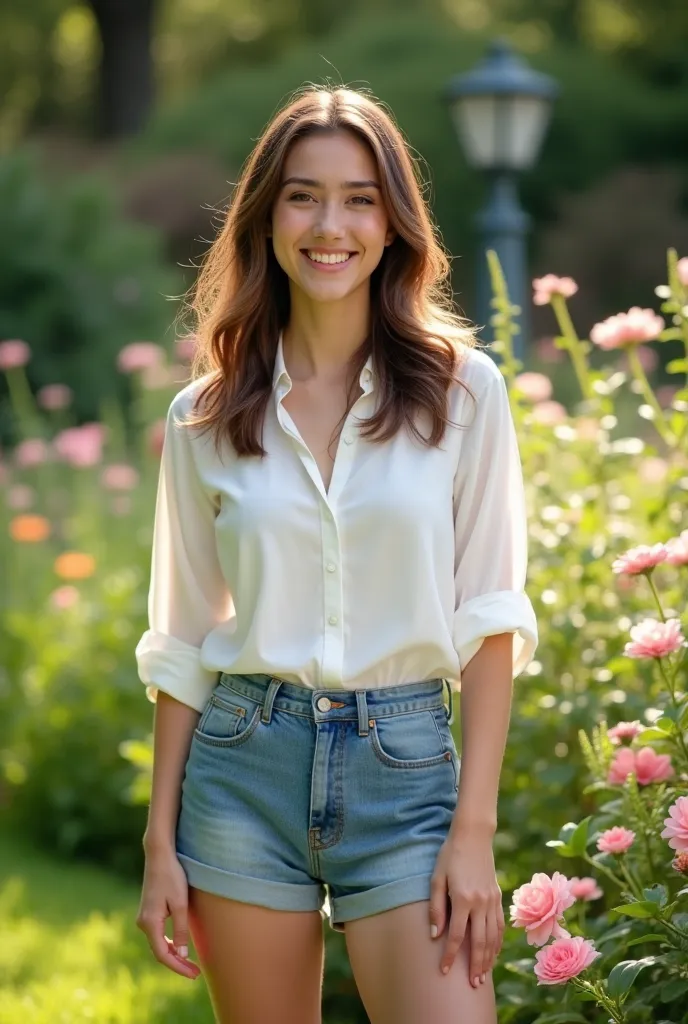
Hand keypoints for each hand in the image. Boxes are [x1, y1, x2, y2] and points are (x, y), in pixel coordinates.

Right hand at [136, 845, 201, 979]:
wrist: (159, 855)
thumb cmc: (172, 876)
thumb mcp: (180, 903)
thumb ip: (181, 930)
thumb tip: (182, 955)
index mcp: (149, 923)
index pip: (163, 955)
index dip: (178, 967)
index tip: (194, 974)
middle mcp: (143, 923)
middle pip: (160, 952)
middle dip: (178, 964)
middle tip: (196, 973)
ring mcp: (144, 918)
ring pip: (158, 944)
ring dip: (173, 955)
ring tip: (191, 964)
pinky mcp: (148, 912)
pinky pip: (158, 935)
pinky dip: (169, 944)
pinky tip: (180, 948)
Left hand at [429, 831, 504, 985]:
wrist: (473, 836)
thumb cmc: (450, 855)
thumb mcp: (437, 878)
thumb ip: (436, 908)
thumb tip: (435, 935)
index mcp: (463, 898)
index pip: (457, 936)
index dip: (449, 956)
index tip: (443, 971)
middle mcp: (480, 902)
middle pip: (479, 942)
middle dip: (475, 966)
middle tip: (472, 985)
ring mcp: (492, 900)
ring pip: (492, 937)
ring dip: (488, 959)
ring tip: (483, 976)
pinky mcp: (498, 897)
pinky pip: (500, 926)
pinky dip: (497, 943)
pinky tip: (494, 954)